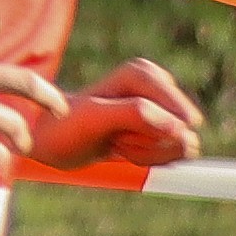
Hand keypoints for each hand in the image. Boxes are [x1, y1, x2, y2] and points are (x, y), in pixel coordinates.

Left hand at [18, 61, 208, 183]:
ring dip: (146, 154)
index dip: (148, 132)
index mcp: (144, 75)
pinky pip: (175, 156)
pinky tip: (124, 150)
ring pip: (182, 147)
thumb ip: (137, 114)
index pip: (178, 116)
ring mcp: (164, 110)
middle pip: (183, 133)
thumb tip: (181, 127)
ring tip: (116, 143)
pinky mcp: (165, 131)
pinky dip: (148, 160)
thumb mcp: (95, 117)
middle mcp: (159, 89)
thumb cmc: (65, 125)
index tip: (115, 129)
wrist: (52, 142)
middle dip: (148, 145)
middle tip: (114, 138)